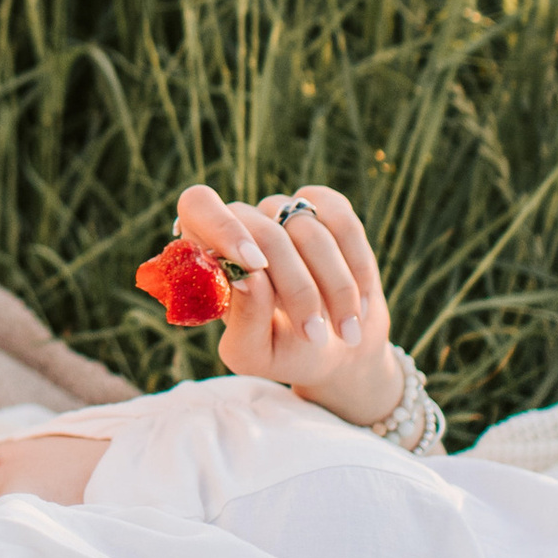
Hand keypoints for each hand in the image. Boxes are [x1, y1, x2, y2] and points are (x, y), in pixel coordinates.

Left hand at [172, 182, 399, 427]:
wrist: (338, 351)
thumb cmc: (282, 352)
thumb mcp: (253, 353)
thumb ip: (243, 318)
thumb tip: (249, 276)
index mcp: (206, 250)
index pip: (198, 204)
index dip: (223, 227)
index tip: (254, 266)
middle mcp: (241, 222)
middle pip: (261, 229)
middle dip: (295, 287)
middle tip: (314, 335)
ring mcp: (283, 211)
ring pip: (306, 227)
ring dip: (334, 286)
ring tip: (345, 331)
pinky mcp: (325, 208)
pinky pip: (343, 221)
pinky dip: (357, 266)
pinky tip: (360, 303)